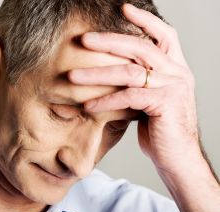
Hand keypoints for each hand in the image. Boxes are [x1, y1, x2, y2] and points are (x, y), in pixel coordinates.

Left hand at [69, 4, 219, 211]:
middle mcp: (177, 72)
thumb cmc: (160, 129)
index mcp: (175, 67)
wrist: (178, 158)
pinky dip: (105, 101)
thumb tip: (109, 73)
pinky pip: (128, 97)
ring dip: (97, 73)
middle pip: (140, 47)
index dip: (145, 20)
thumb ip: (137, 83)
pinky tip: (87, 106)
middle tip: (84, 40)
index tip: (124, 8)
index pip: (164, 34)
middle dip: (109, 41)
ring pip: (130, 71)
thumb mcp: (150, 100)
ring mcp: (173, 86)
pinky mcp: (165, 104)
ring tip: (73, 76)